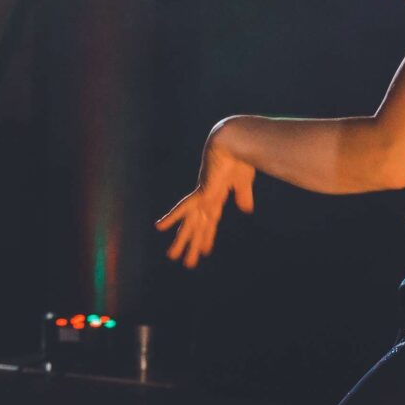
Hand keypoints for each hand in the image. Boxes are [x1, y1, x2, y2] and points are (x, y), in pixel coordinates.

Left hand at [158, 121, 257, 266]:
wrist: (236, 141)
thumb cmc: (241, 158)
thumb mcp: (244, 183)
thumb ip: (243, 197)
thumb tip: (245, 211)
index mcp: (216, 197)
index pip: (210, 222)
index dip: (206, 237)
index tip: (204, 250)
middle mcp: (207, 199)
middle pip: (198, 227)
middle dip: (192, 244)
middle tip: (186, 263)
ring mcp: (203, 196)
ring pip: (190, 223)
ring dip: (182, 240)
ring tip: (172, 256)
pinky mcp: (202, 191)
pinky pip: (184, 207)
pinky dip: (172, 217)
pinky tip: (159, 227)